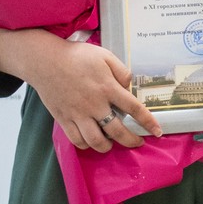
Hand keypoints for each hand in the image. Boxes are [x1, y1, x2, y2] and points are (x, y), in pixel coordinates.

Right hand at [0, 29, 160, 153]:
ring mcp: (78, 114)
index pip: (134, 108)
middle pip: (117, 131)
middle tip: (137, 142)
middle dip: (131, 140)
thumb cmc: (77, 56)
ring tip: (112, 144)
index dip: (148, 122)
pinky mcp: (63, 119)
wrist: (45, 61)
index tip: (157, 131)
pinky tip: (91, 142)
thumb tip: (129, 86)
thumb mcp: (105, 56)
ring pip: (95, 140)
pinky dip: (86, 145)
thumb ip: (121, 71)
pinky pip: (76, 139)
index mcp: (107, 88)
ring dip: (107, 146)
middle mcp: (94, 104)